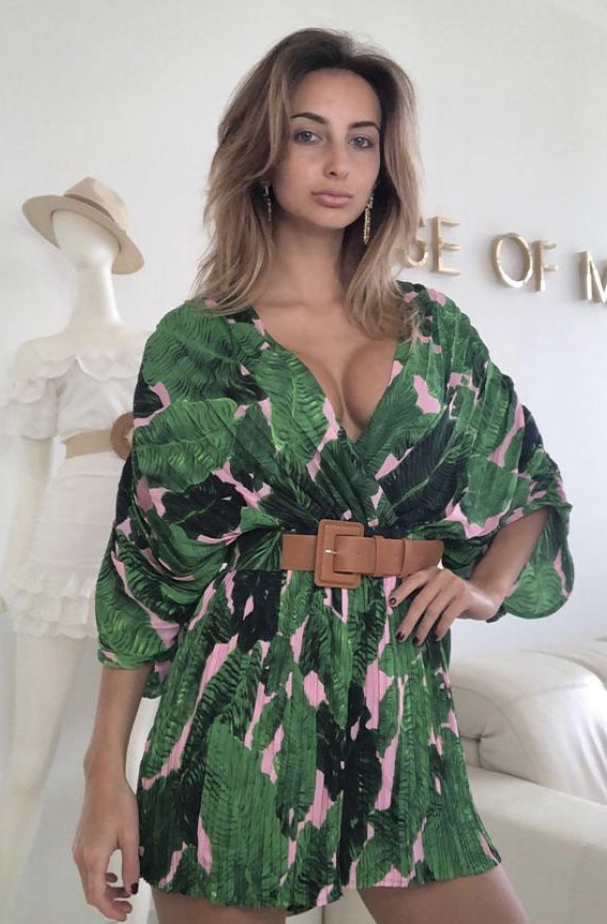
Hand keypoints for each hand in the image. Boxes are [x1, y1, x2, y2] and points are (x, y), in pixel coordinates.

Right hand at [72, 775, 139, 920]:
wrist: (102, 780)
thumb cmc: (119, 804)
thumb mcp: (131, 836)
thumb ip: (131, 865)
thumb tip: (132, 889)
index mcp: (93, 858)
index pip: (97, 896)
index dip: (111, 910)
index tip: (125, 914)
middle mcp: (81, 856)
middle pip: (91, 891)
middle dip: (109, 902)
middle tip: (128, 906)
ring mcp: (79, 848)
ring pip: (88, 879)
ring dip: (105, 890)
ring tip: (125, 891)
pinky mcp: (81, 841)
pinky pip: (88, 867)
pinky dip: (100, 877)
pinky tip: (114, 874)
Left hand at [388, 566, 504, 643]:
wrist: (485, 596)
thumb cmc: (454, 598)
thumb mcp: (437, 593)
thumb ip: (423, 596)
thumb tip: (399, 615)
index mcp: (431, 573)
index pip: (412, 580)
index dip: (401, 592)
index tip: (390, 605)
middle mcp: (441, 575)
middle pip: (420, 600)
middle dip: (409, 620)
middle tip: (400, 636)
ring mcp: (454, 584)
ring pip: (433, 610)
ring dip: (423, 628)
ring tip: (417, 641)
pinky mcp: (465, 596)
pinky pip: (448, 616)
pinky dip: (440, 628)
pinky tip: (436, 636)